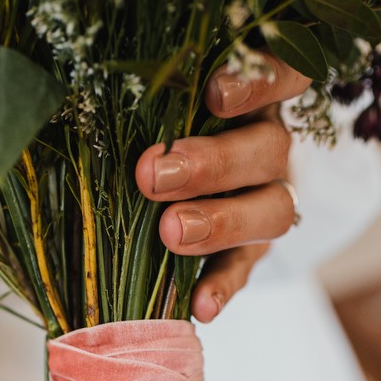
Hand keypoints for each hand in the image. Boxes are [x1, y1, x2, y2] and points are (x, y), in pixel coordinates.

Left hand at [136, 51, 309, 322]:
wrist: (154, 181)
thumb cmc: (148, 121)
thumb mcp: (155, 100)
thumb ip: (150, 93)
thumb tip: (93, 81)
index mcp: (254, 96)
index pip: (287, 75)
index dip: (262, 81)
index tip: (215, 92)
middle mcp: (269, 146)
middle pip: (270, 149)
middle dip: (212, 164)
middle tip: (155, 176)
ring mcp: (268, 200)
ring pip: (274, 210)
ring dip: (222, 222)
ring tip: (172, 232)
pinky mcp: (251, 252)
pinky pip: (244, 271)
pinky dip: (222, 286)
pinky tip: (200, 305)